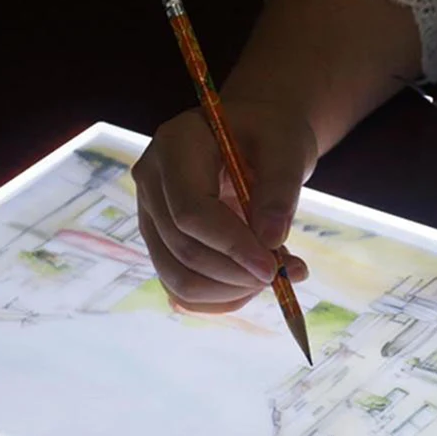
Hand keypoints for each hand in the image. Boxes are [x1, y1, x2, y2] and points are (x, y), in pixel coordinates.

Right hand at [132, 100, 316, 312]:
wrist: (253, 137)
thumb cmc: (269, 137)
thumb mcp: (286, 148)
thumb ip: (280, 189)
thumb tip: (270, 241)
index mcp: (174, 147)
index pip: (190, 212)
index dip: (232, 246)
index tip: (272, 268)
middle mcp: (151, 184)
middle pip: (183, 250)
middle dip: (235, 274)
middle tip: (281, 274)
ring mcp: (150, 218)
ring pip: (178, 279)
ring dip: (230, 291)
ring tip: (273, 275)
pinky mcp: (161, 246)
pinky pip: (182, 291)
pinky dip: (220, 298)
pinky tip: (251, 284)